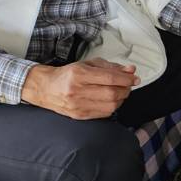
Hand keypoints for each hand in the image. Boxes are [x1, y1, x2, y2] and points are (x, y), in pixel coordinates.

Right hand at [21, 57, 136, 119]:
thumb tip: (130, 70)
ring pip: (110, 105)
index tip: (135, 78)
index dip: (126, 78)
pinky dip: (113, 107)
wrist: (45, 88)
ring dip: (121, 99)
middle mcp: (77, 90)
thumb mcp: (88, 64)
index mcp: (79, 74)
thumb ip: (110, 67)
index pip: (110, 78)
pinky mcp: (79, 115)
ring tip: (120, 92)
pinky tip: (111, 100)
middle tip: (128, 85)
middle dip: (126, 89)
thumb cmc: (68, 74)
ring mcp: (77, 105)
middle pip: (112, 93)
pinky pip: (104, 113)